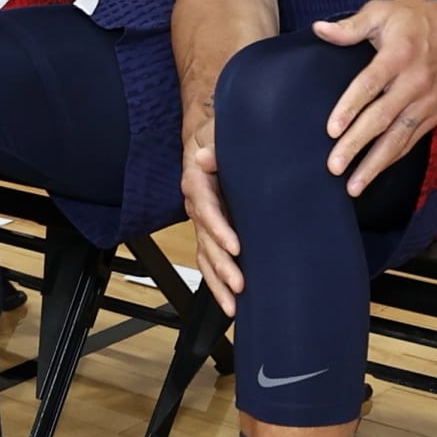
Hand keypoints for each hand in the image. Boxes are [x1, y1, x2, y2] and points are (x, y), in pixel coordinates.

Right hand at [181, 120, 242, 313]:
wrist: (209, 139)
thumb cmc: (217, 135)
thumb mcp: (216, 131)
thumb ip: (215, 144)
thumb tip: (206, 158)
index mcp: (197, 183)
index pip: (206, 209)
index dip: (219, 229)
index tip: (236, 246)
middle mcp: (197, 207)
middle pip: (205, 241)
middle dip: (221, 265)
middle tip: (239, 284)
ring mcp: (204, 223)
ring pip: (205, 257)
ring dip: (217, 282)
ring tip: (233, 305)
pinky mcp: (213, 233)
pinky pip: (211, 260)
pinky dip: (218, 282)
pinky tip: (232, 303)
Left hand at [314, 0, 436, 194]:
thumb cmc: (414, 20)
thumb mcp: (382, 11)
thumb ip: (351, 26)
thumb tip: (319, 30)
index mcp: (398, 56)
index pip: (370, 85)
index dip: (350, 107)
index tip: (332, 129)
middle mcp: (415, 83)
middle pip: (382, 118)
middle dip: (357, 144)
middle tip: (334, 165)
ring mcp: (426, 102)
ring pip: (399, 138)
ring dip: (375, 163)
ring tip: (353, 184)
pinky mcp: (434, 114)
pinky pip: (411, 141)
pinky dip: (392, 159)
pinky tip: (374, 173)